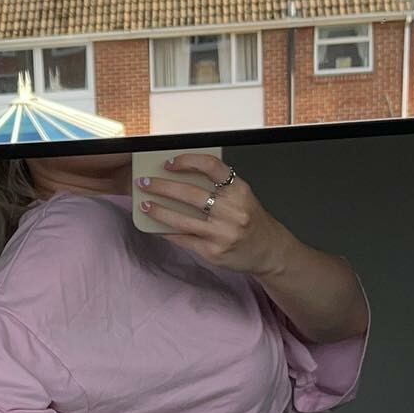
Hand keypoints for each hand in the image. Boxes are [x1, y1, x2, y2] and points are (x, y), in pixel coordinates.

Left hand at [136, 153, 291, 276]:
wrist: (269, 250)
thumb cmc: (250, 220)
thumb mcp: (242, 196)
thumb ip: (218, 186)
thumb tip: (179, 177)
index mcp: (239, 190)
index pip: (211, 167)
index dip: (186, 161)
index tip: (168, 162)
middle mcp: (232, 210)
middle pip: (189, 193)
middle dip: (161, 187)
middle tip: (145, 182)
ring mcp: (222, 233)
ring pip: (181, 220)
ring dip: (158, 211)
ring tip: (145, 205)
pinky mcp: (213, 251)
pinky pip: (183, 239)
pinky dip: (167, 232)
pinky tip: (157, 227)